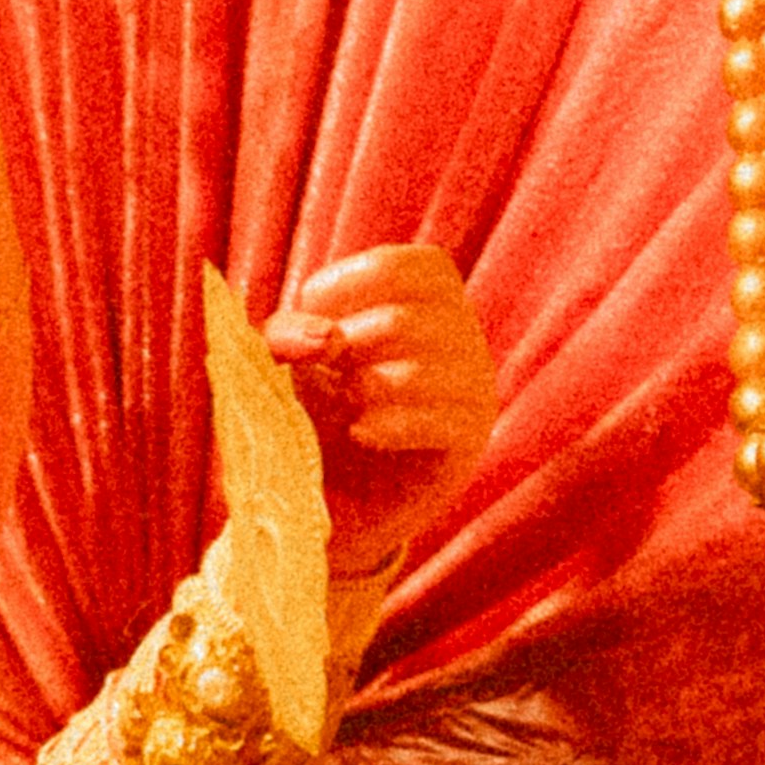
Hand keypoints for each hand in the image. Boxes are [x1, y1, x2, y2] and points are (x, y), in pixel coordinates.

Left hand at [263, 244, 496, 575]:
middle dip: (349, 348)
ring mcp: (476, 385)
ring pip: (420, 372)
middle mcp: (463, 333)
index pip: (400, 266)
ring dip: (365, 389)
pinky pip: (439, 422)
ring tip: (350, 409)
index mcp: (428, 296)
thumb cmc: (313, 412)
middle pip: (404, 320)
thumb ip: (289, 334)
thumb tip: (323, 339)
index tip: (314, 331)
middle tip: (332, 378)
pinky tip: (363, 433)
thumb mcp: (289, 362)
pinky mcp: (471, 439)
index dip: (343, 290)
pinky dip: (388, 426)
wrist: (330, 498)